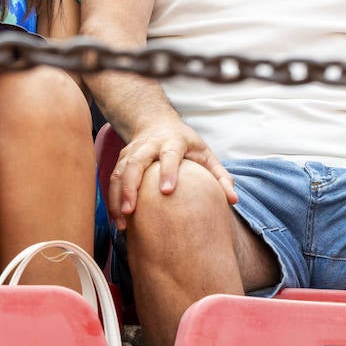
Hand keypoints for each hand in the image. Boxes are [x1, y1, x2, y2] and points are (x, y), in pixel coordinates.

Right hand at [107, 120, 234, 230]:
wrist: (156, 122)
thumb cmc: (186, 144)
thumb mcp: (206, 154)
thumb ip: (220, 176)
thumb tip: (233, 200)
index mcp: (173, 141)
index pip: (169, 154)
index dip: (167, 171)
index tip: (167, 191)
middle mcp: (149, 145)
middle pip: (136, 163)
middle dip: (130, 187)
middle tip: (131, 212)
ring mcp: (132, 151)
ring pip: (119, 172)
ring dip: (117, 197)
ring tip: (121, 223)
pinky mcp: (121, 160)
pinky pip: (113, 179)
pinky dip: (113, 199)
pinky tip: (118, 220)